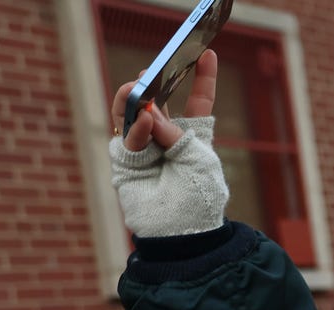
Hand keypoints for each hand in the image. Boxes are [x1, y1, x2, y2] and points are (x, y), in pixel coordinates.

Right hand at [108, 50, 227, 237]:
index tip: (207, 53)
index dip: (202, 78)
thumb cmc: (200, 199)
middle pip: (157, 102)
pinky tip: (144, 123)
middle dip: (154, 83)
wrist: (183, 232)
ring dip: (134, 99)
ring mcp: (145, 149)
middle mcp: (167, 139)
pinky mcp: (127, 162)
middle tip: (150, 72)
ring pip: (132, 114)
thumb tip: (150, 114)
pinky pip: (126, 138)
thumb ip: (179, 135)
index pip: (198, 102)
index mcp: (194, 137)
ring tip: (139, 90)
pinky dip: (136, 129)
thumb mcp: (200, 162)